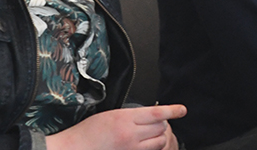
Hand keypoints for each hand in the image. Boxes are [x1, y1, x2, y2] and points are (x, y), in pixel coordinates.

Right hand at [45, 104, 186, 149]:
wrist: (74, 149)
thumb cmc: (88, 132)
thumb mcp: (109, 115)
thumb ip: (130, 115)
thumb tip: (148, 116)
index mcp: (124, 118)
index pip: (156, 113)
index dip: (172, 111)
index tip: (182, 110)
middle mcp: (130, 134)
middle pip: (161, 128)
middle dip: (161, 125)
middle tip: (153, 124)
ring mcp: (131, 149)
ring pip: (159, 142)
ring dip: (158, 138)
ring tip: (148, 136)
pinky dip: (151, 148)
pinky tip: (144, 145)